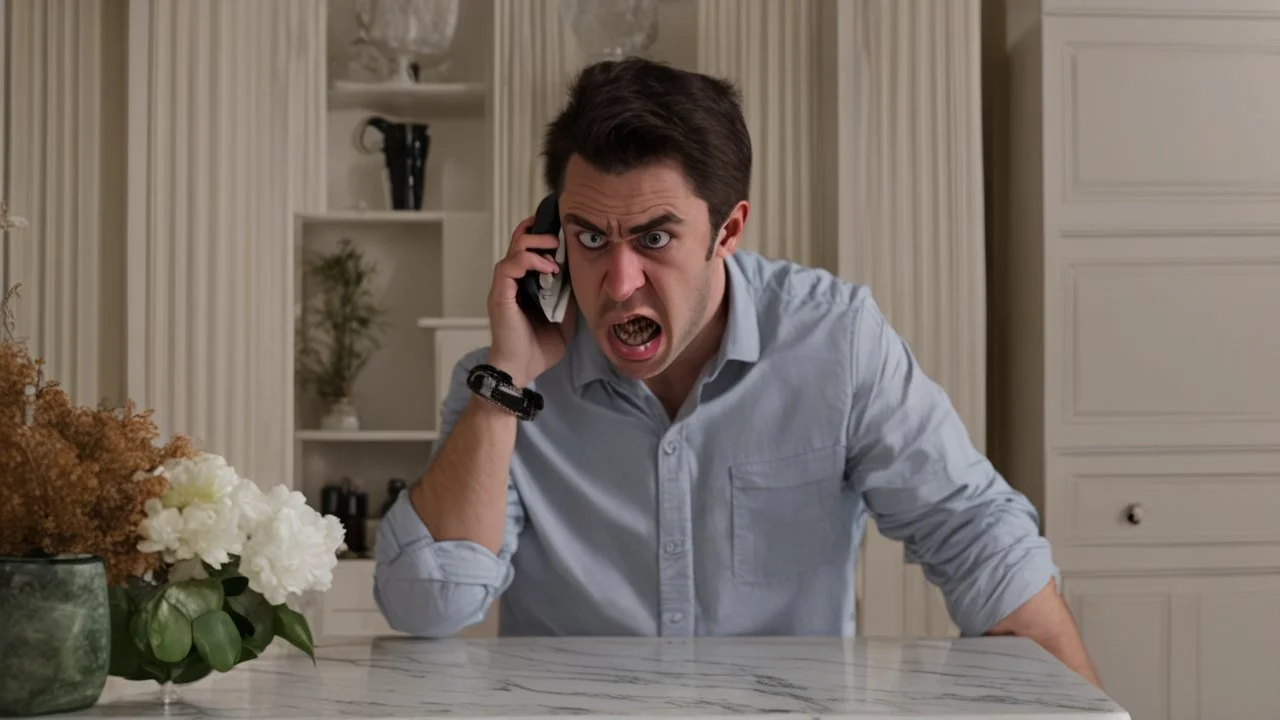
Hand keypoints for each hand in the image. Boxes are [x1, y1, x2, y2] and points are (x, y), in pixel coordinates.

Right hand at [486, 215, 576, 386]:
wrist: (522, 370)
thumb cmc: (539, 349)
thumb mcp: (564, 318)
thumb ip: (569, 298)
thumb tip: (585, 278)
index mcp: (525, 285)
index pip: (528, 249)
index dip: (542, 236)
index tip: (562, 232)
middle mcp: (512, 282)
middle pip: (518, 241)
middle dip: (540, 232)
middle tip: (559, 238)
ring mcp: (504, 287)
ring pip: (513, 249)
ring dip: (536, 244)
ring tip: (555, 250)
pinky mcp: (500, 295)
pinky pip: (508, 266)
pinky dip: (529, 261)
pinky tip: (549, 268)